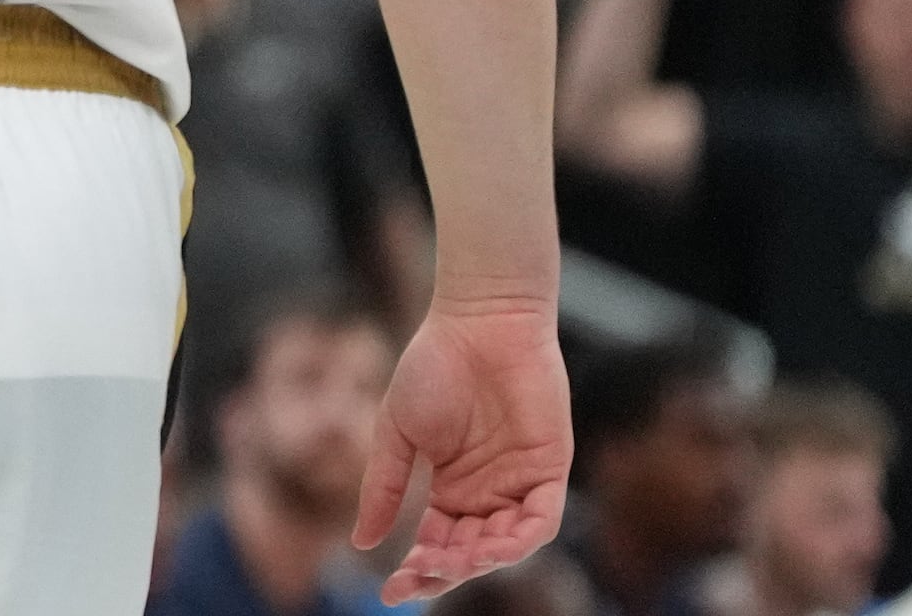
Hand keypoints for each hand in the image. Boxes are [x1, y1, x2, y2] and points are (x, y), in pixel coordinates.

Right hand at [355, 297, 571, 602]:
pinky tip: (490, 548)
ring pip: (505, 544)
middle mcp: (487, 493)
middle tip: (417, 578)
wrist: (478, 324)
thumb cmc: (433, 367)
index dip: (416, 569)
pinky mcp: (551, 469)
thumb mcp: (396, 433)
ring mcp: (520, 483)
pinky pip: (541, 520)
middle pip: (469, 552)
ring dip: (479, 561)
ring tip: (450, 563)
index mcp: (451, 488)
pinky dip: (519, 540)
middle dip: (444, 572)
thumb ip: (383, 487)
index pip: (436, 543)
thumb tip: (360, 542)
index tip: (388, 591)